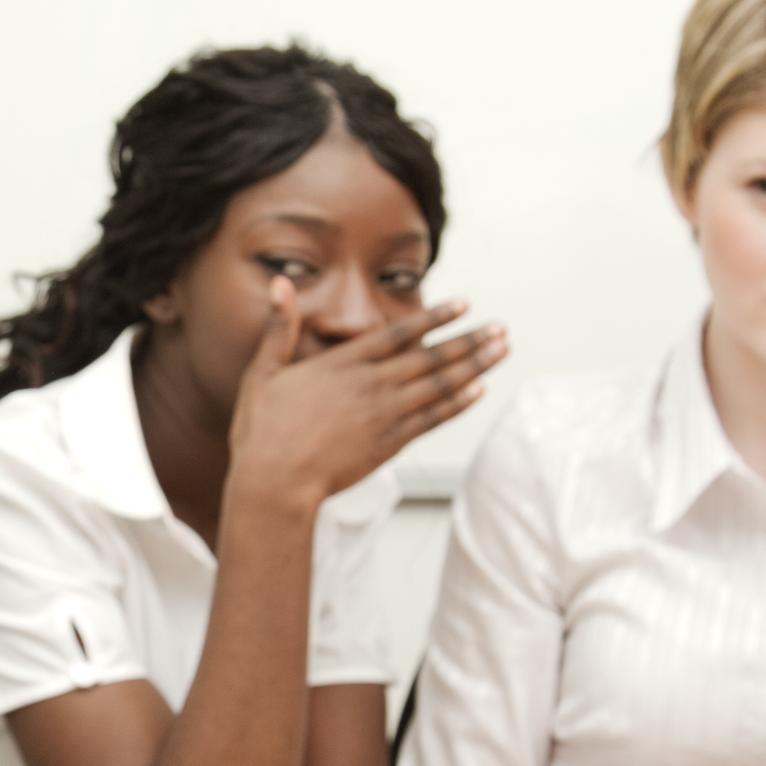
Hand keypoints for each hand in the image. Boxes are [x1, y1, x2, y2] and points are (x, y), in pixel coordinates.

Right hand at [225, 283, 506, 511]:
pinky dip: (458, 404)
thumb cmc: (263, 430)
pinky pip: (433, 420)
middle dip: (470, 340)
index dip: (435, 317)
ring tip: (501, 351)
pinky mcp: (389, 444)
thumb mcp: (264, 371)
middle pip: (432, 357)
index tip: (465, 304)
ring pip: (440, 385)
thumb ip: (278, 327)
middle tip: (501, 329)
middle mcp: (371, 384)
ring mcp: (384, 414)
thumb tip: (279, 283)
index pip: (399, 333)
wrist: (275, 482)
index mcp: (343, 364)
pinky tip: (478, 391)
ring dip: (475, 366)